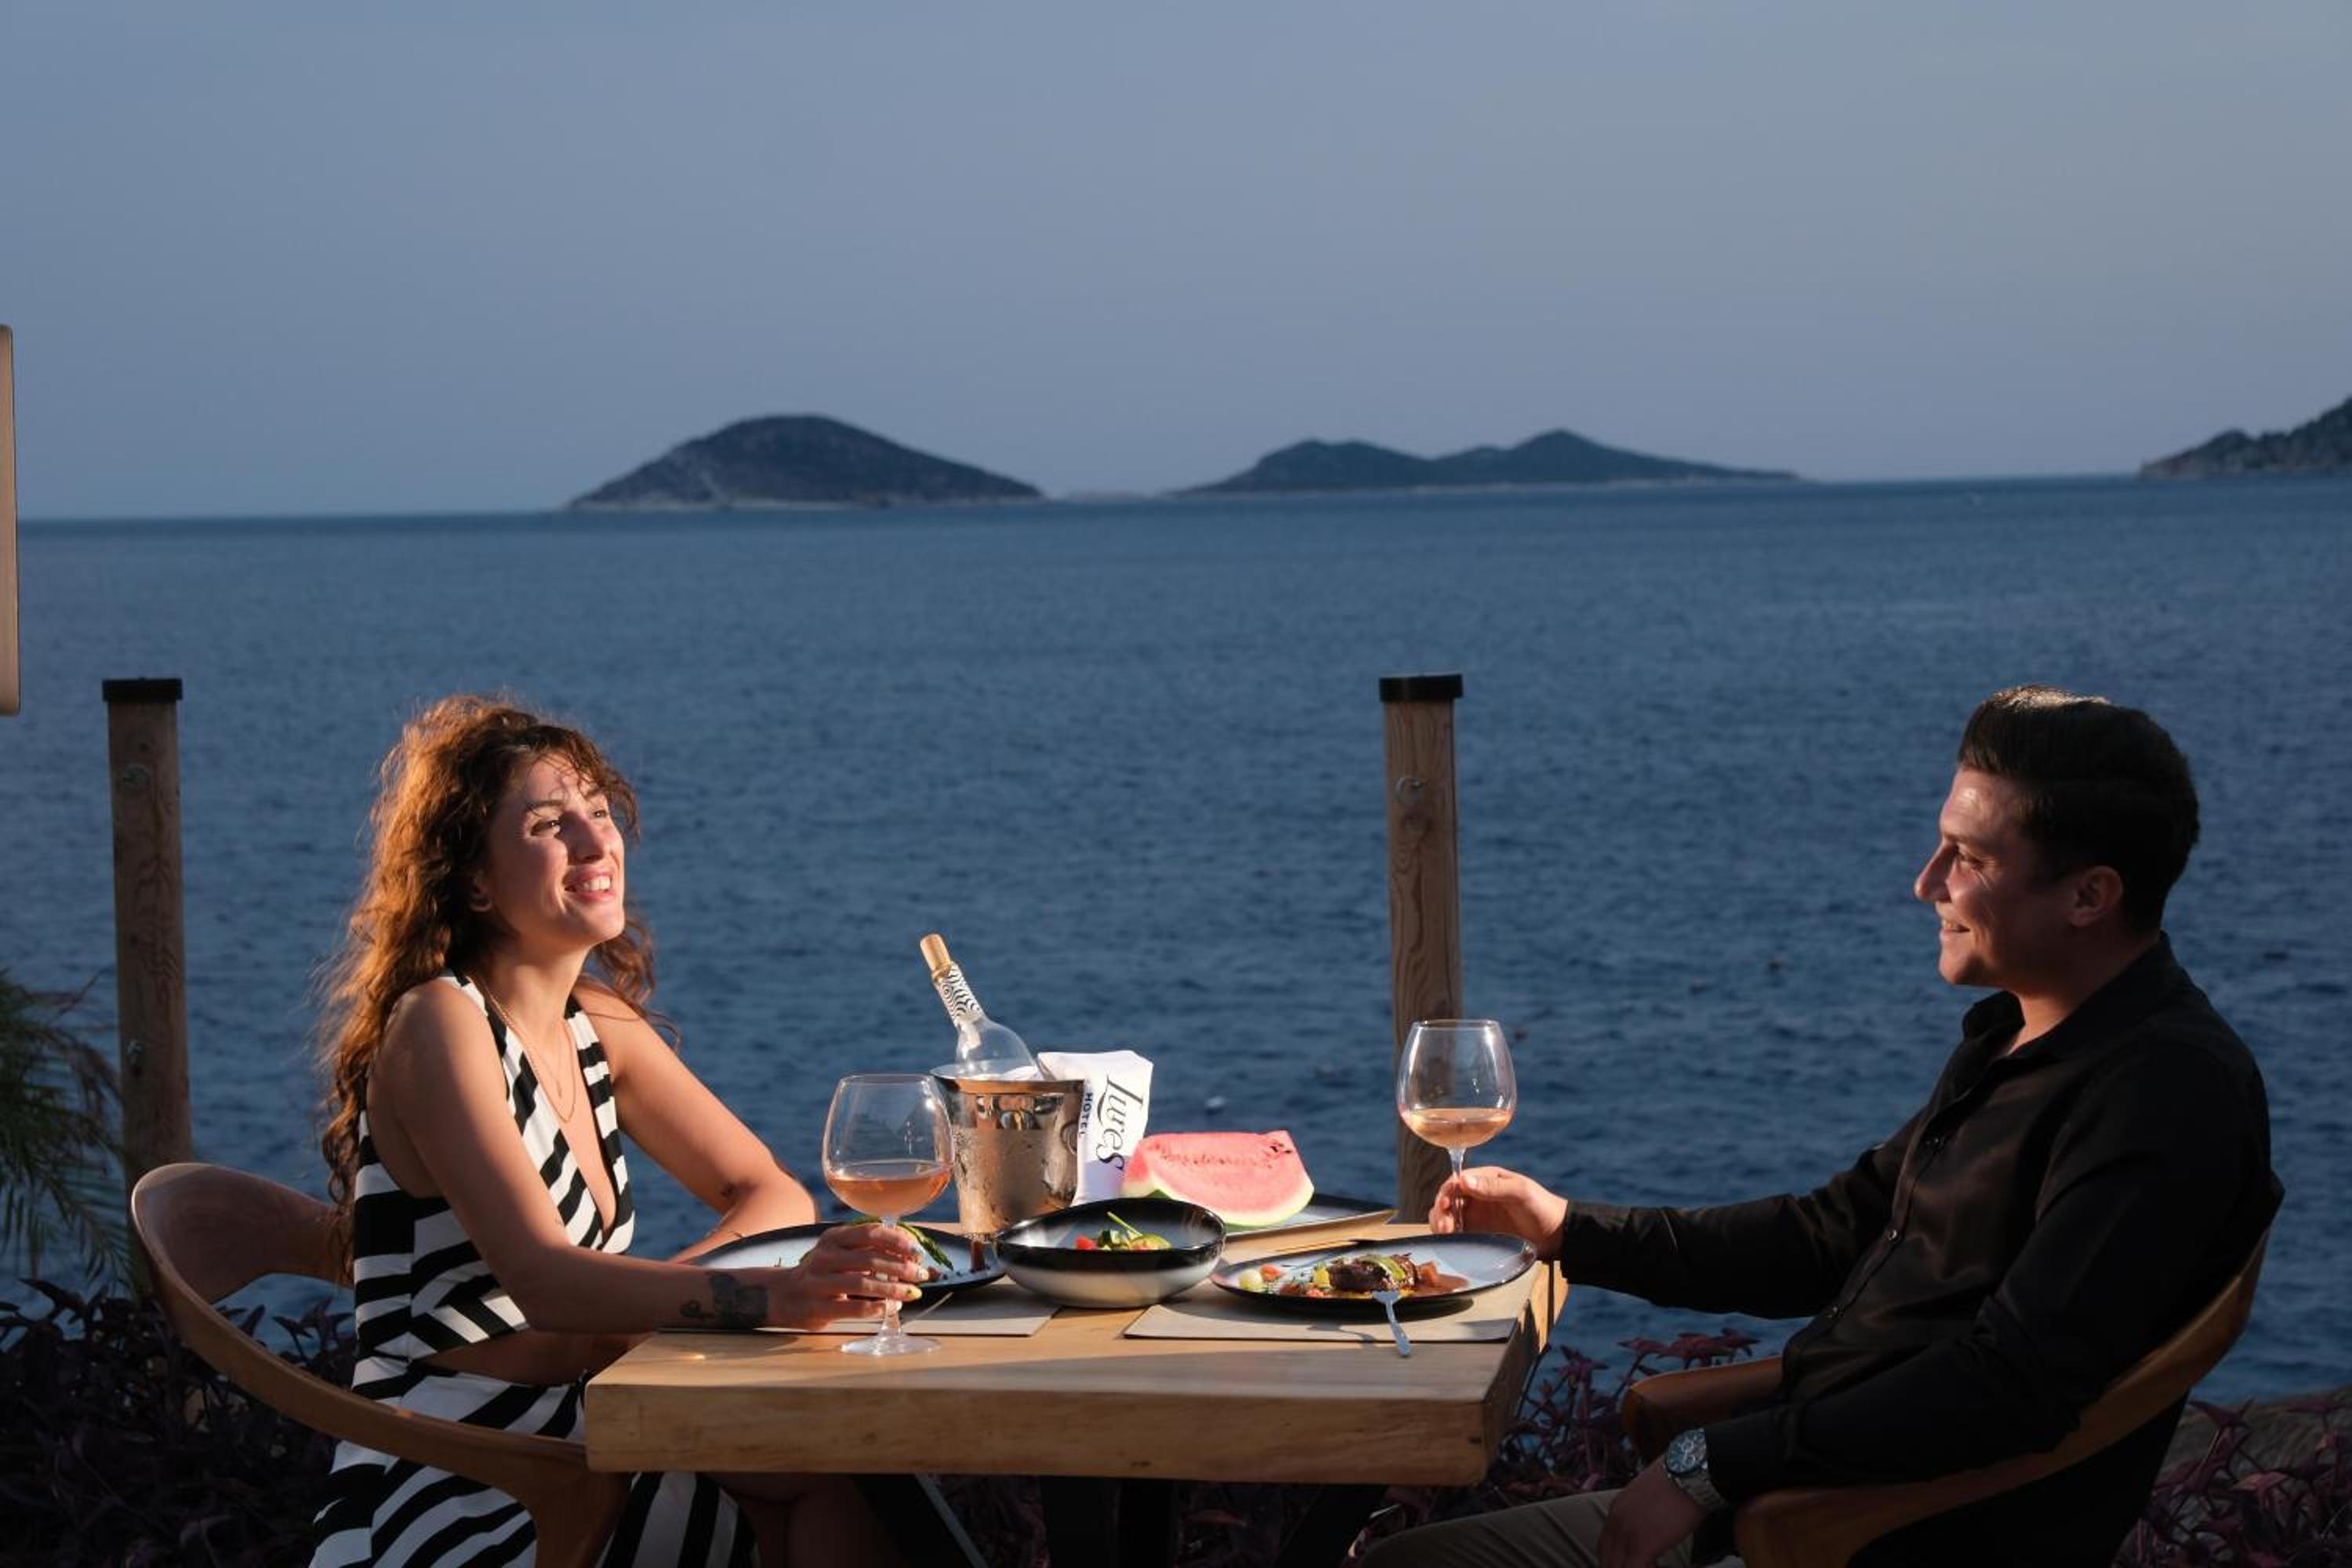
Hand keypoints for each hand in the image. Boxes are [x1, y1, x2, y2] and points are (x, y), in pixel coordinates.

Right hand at [767, 1222, 930, 1329]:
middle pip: (870, 1259)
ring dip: (892, 1289)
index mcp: (833, 1238)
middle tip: (921, 1275)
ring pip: (862, 1283)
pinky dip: (875, 1308)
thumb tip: (910, 1254)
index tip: (917, 1252)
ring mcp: (818, 1283)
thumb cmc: (822, 1272)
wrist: (782, 1295)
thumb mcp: (838, 1252)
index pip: (870, 1233)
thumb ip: (867, 1250)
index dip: (897, 1241)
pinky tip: (889, 1308)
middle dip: (901, 1267)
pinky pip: (852, 1307)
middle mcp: (824, 1257)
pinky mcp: (817, 1308)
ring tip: (911, 1293)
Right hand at [1427, 1166, 1567, 1257]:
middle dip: (1441, 1210)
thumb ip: (1494, 1186)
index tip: (1445, 1204)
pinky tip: (1451, 1242)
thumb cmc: (1542, 1207)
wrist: (1556, 1235)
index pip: (1457, 1181)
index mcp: (1486, 1179)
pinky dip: (1448, 1236)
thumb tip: (1464, 1180)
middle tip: (1445, 1227)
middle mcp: (1477, 1196)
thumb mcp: (1520, 1192)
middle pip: (1448, 1199)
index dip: (1447, 1191)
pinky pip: (1456, 1234)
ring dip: (1441, 1223)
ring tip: (1445, 1234)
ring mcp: (1476, 1216)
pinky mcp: (1478, 1235)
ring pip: (1447, 1216)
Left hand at [1598, 1459, 1707, 1567]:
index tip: (1623, 1564)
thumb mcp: (1646, 1495)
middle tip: (1631, 1567)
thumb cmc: (1675, 1482)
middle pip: (1606, 1558)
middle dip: (1617, 1567)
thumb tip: (1647, 1527)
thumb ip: (1639, 1513)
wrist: (1688, 1475)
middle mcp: (1616, 1522)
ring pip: (1616, 1566)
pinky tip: (1653, 1567)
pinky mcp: (1642, 1545)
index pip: (1604, 1544)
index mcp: (1616, 1510)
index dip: (1612, 1559)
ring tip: (1642, 1567)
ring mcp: (1627, 1534)